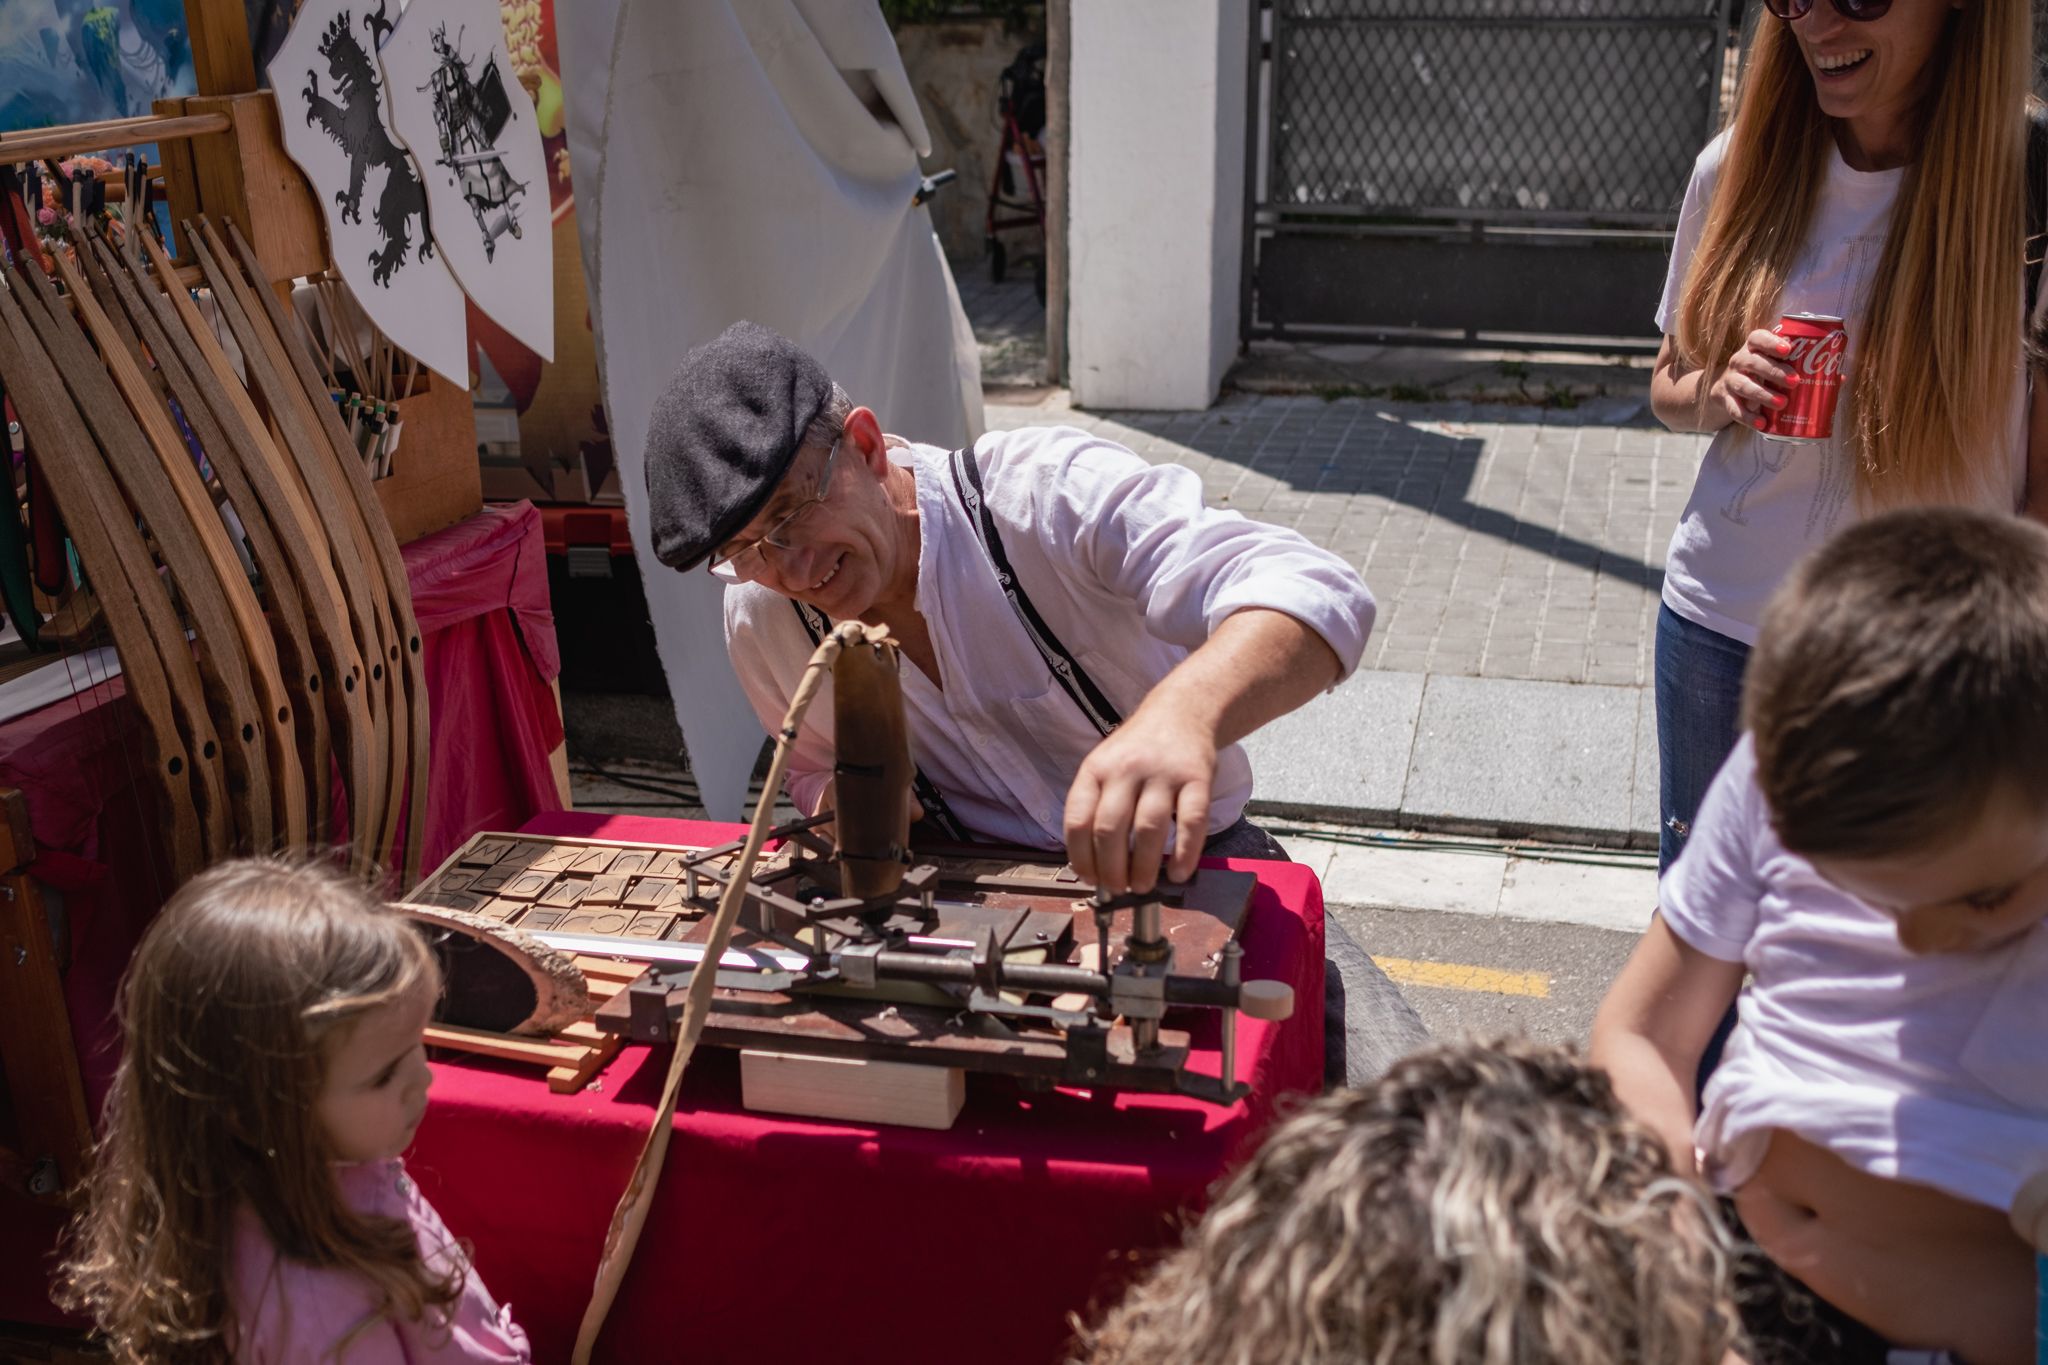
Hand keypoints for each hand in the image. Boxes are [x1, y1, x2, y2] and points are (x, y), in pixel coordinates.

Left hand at [1063, 710, 1216, 894]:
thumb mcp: (1105, 767)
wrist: (1182, 712)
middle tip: (1117, 889)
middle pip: (1109, 829)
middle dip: (1110, 869)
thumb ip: (1097, 807)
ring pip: (1148, 829)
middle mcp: (1125, 770)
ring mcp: (1163, 773)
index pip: (1078, 821)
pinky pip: (1191, 822)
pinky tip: (1178, 873)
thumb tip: (1093, 865)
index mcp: (1095, 770)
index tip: (1089, 879)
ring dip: (1143, 867)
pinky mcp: (1197, 778)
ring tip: (1142, 887)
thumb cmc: (1138, 751)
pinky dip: (1185, 854)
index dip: (1080, 857)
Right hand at [1706, 328, 1794, 429]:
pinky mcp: (1726, 400)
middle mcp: (1739, 361)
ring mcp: (1731, 380)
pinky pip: (1734, 409)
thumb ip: (1796, 362)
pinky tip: (1761, 423)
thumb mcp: (1773, 362)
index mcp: (1753, 347)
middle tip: (1794, 381)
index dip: (1771, 343)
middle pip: (1753, 362)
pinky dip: (1748, 417)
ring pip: (1744, 386)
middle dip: (1774, 372)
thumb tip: (1836, 373)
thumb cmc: (1761, 371)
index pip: (1757, 338)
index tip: (1788, 350)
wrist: (1728, 388)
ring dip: (1763, 395)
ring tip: (1782, 404)